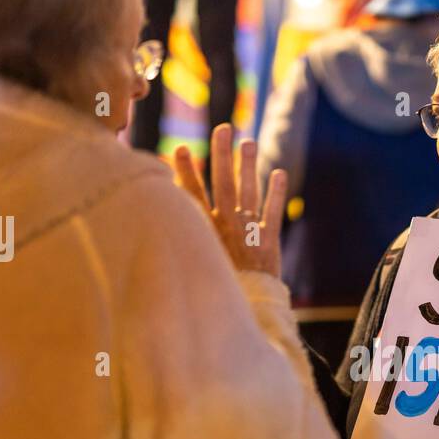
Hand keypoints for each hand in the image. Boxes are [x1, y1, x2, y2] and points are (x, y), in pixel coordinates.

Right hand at [173, 123, 286, 276]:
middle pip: (224, 184)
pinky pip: (273, 212)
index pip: (193, 195)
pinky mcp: (269, 241)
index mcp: (207, 230)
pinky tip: (279, 173)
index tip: (180, 148)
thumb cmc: (218, 289)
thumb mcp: (196, 265)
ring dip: (249, 166)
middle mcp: (227, 226)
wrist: (245, 309)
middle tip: (224, 129)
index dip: (186, 172)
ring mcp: (249, 231)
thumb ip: (183, 244)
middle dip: (223, 155)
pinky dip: (277, 193)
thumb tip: (159, 226)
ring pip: (249, 192)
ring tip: (250, 142)